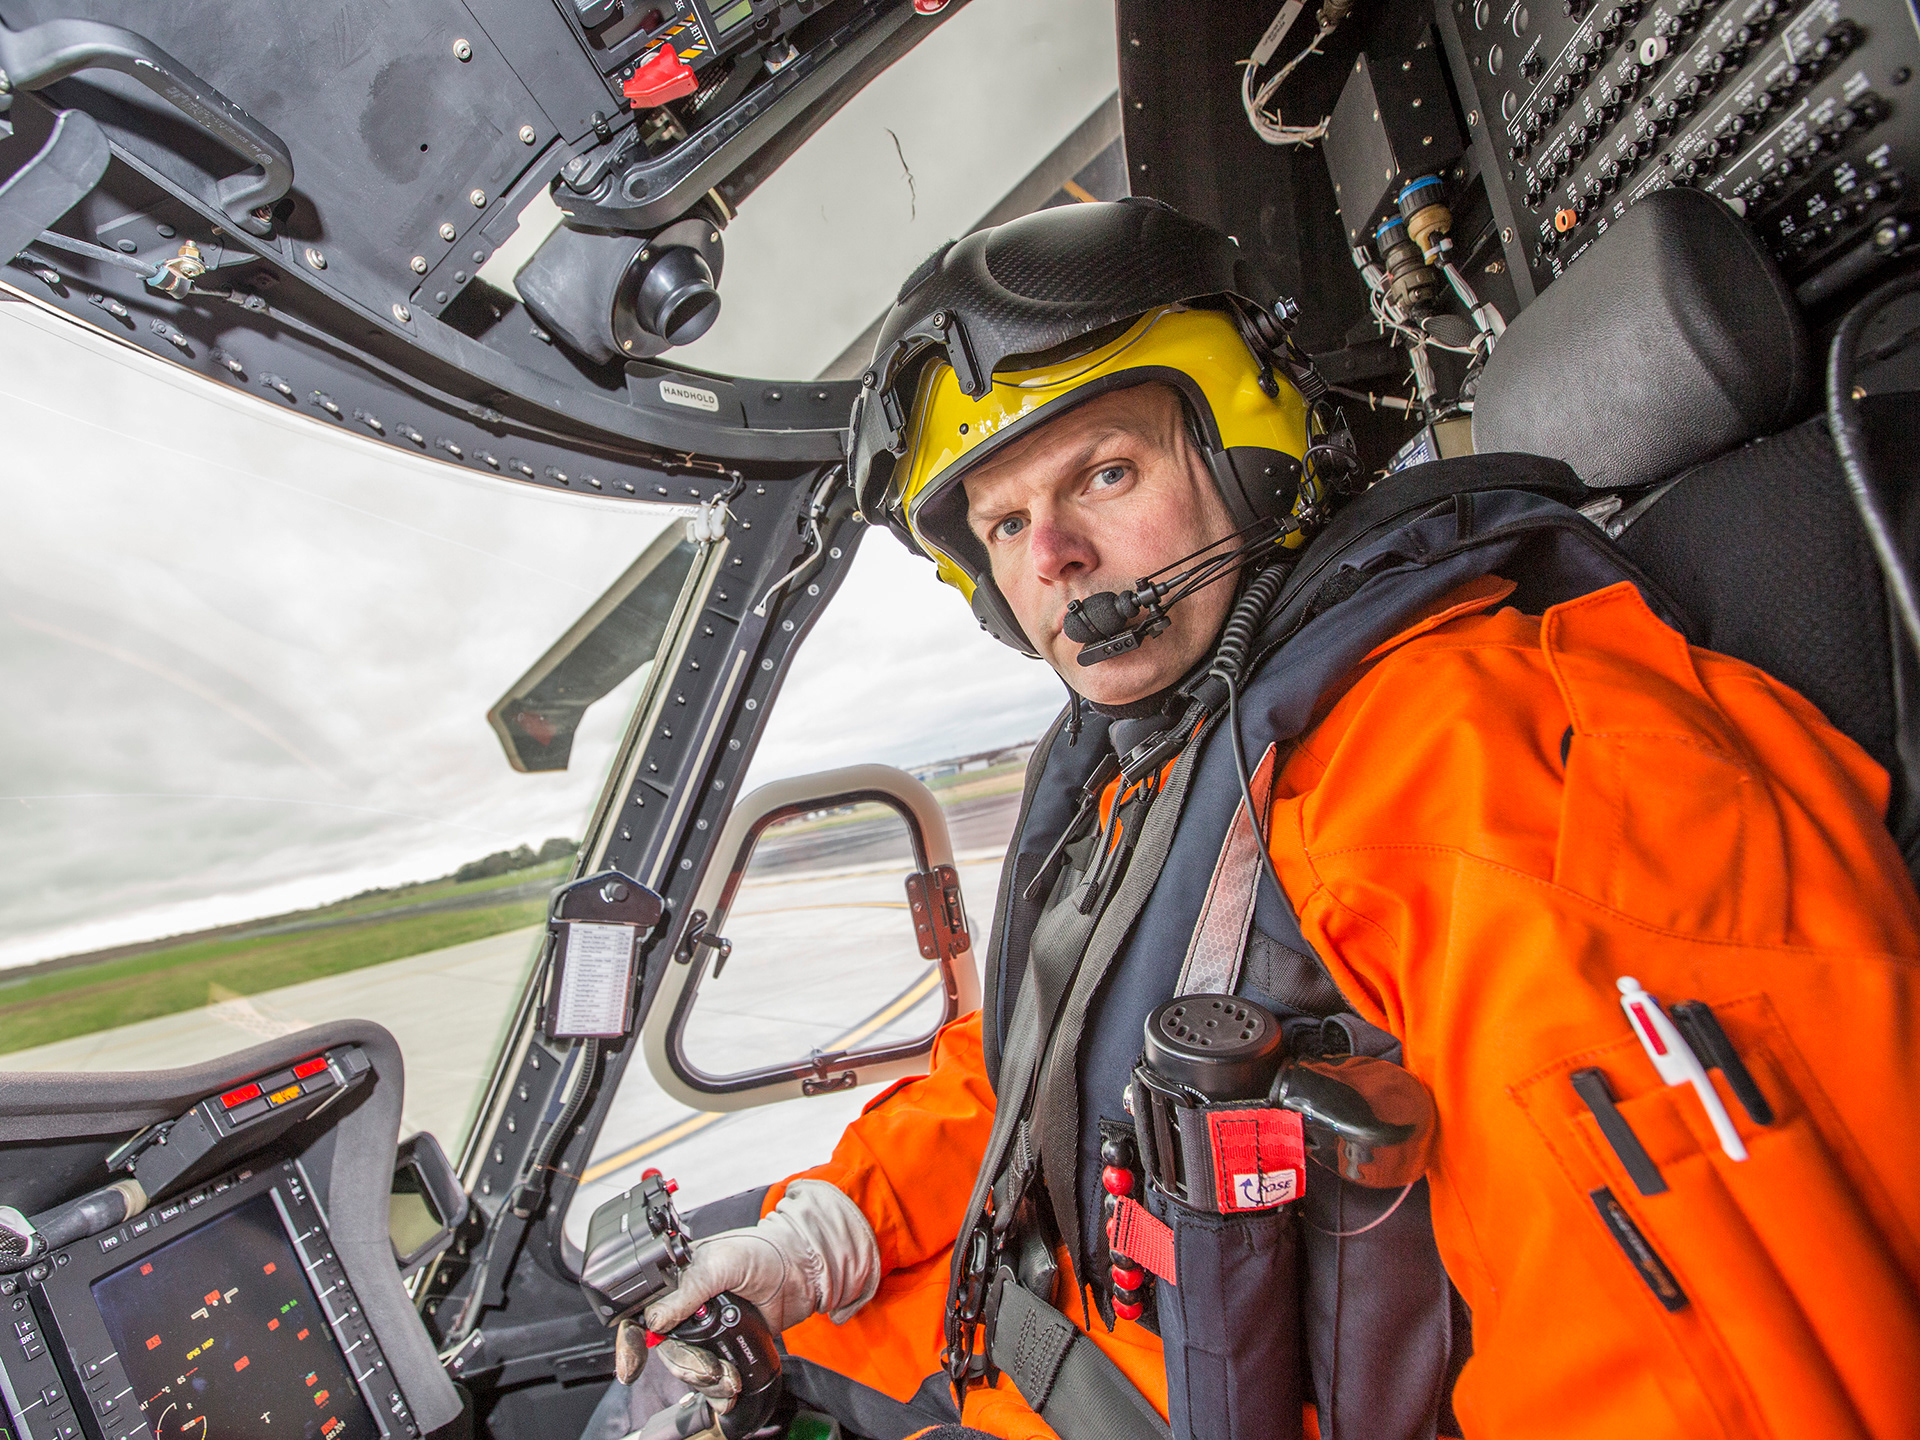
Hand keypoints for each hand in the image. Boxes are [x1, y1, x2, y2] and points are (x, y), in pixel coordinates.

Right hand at [631, 1180, 879, 1402]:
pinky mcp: (727, 1348)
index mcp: (676, 1281)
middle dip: (685, 1365)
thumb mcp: (722, 1262)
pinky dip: (718, 1389)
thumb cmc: (764, 1253)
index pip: (640, 1314)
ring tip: (728, 1378)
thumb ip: (687, 1289)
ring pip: (688, 1367)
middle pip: (666, 1349)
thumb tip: (654, 1318)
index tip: (631, 1367)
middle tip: (708, 1368)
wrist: (803, 1273)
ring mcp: (707, 1331)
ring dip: (704, 1379)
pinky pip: (711, 1377)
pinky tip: (731, 1387)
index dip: (631, 1342)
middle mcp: (686, 1308)